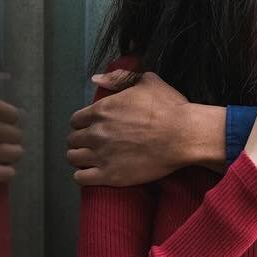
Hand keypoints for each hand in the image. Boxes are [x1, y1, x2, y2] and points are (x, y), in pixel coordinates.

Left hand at [68, 72, 204, 185]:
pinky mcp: (110, 175)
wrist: (184, 135)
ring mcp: (101, 155)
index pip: (76, 120)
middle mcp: (97, 132)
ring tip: (88, 159)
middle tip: (91, 144)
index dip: (82, 124)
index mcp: (101, 110)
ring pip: (73, 158)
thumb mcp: (146, 81)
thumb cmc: (169, 107)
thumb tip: (96, 79)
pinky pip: (81, 178)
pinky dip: (83, 175)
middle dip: (80, 140)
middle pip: (72, 139)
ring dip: (79, 157)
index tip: (91, 127)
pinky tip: (91, 173)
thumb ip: (118, 78)